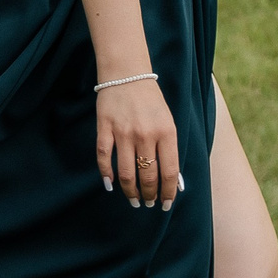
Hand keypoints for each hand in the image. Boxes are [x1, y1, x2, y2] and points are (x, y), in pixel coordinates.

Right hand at [95, 75, 179, 208]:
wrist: (127, 74)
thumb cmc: (151, 101)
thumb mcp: (168, 122)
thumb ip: (170, 150)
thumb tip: (174, 181)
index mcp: (166, 132)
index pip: (169, 171)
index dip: (168, 192)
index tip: (166, 204)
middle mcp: (145, 134)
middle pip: (147, 175)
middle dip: (149, 195)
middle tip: (148, 203)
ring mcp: (123, 132)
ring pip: (125, 172)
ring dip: (130, 191)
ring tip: (134, 200)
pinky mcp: (105, 128)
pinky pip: (103, 157)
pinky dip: (106, 174)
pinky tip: (110, 184)